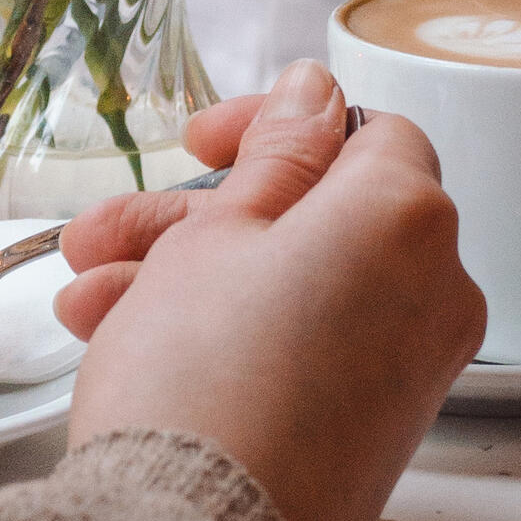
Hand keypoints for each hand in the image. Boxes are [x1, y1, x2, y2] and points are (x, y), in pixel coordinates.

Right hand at [56, 60, 484, 520]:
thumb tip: (312, 95)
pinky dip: (230, 330)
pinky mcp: (376, 425)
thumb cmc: (203, 382)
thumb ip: (276, 154)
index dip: (274, 126)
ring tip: (88, 299)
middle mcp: (432, 290)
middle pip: (313, 215)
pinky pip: (305, 344)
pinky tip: (125, 339)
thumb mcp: (217, 233)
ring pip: (294, 283)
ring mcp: (410, 365)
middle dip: (197, 217)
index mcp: (404, 218)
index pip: (364, 131)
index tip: (206, 141)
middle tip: (114, 228)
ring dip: (187, 277)